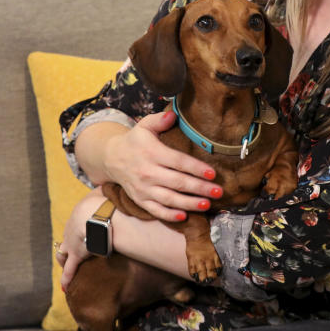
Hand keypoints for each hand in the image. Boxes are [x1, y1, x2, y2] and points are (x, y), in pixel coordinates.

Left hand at [56, 188, 104, 290]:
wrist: (97, 213)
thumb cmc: (102, 200)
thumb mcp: (103, 190)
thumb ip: (107, 190)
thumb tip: (114, 187)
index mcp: (77, 215)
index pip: (77, 223)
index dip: (82, 226)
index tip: (87, 227)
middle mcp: (71, 230)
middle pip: (68, 238)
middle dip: (72, 241)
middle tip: (78, 243)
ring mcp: (73, 244)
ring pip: (64, 253)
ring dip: (65, 258)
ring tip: (66, 263)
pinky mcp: (77, 256)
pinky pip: (69, 270)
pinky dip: (67, 278)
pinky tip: (64, 286)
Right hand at [99, 110, 221, 221]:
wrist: (111, 158)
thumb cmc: (135, 141)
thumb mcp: (144, 126)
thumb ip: (159, 120)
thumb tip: (173, 114)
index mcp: (152, 153)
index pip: (178, 162)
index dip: (196, 168)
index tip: (213, 173)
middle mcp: (147, 172)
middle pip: (178, 182)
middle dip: (200, 188)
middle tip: (218, 191)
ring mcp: (143, 188)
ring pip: (169, 199)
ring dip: (189, 203)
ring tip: (207, 204)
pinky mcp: (139, 200)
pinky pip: (155, 210)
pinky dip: (169, 215)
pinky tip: (184, 216)